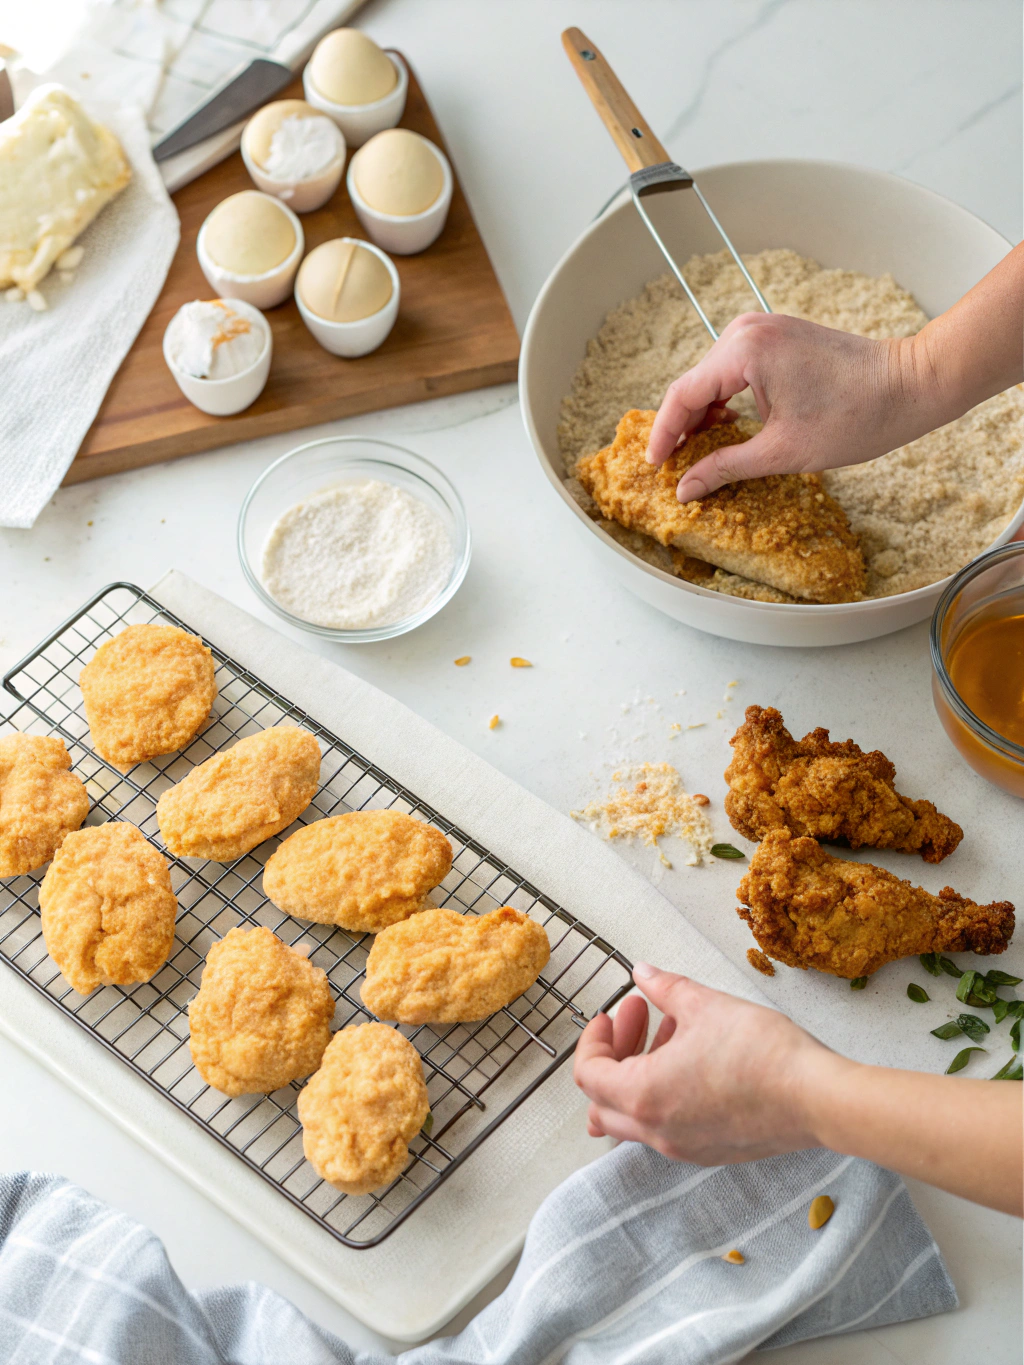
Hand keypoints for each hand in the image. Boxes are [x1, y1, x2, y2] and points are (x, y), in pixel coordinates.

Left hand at [574, 964, 838, 1164]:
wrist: (816, 1098)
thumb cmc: (762, 1054)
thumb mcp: (705, 1005)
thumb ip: (665, 988)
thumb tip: (643, 973)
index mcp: (643, 1096)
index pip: (588, 1074)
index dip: (593, 1039)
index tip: (610, 1014)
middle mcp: (656, 1132)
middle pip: (603, 1102)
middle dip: (614, 1053)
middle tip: (637, 1015)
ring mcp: (683, 1147)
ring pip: (635, 1116)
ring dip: (639, 1072)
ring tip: (673, 1027)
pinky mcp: (710, 1151)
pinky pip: (666, 1126)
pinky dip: (664, 1092)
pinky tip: (695, 1056)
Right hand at [645, 312, 930, 501]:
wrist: (910, 384)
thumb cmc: (856, 416)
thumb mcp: (782, 452)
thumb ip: (726, 467)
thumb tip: (686, 489)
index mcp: (744, 352)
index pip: (683, 396)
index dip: (663, 436)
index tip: (654, 469)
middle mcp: (746, 331)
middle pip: (694, 385)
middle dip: (682, 428)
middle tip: (674, 469)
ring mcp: (762, 329)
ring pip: (712, 378)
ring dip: (703, 416)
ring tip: (699, 455)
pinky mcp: (776, 336)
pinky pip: (734, 370)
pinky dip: (725, 400)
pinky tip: (726, 430)